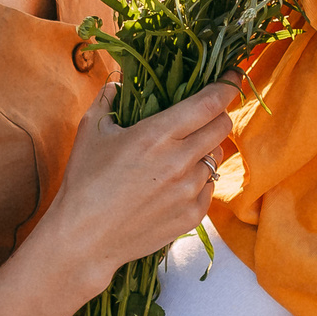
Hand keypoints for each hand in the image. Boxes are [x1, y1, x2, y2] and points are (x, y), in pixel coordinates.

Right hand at [37, 78, 238, 289]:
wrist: (84, 238)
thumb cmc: (84, 181)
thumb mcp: (91, 131)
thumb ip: (108, 97)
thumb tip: (120, 79)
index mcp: (157, 134)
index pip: (210, 103)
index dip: (227, 86)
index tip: (232, 76)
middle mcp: (180, 161)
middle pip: (222, 126)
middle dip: (219, 115)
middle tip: (206, 114)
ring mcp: (190, 191)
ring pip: (217, 157)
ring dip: (206, 148)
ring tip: (183, 152)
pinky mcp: (193, 215)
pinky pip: (210, 186)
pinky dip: (199, 179)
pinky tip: (176, 181)